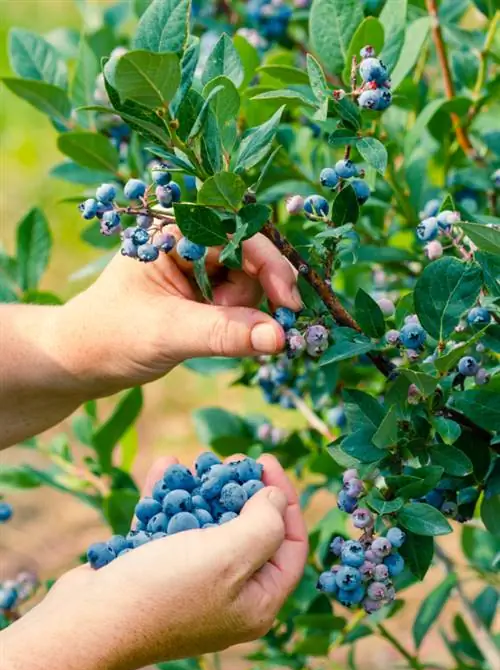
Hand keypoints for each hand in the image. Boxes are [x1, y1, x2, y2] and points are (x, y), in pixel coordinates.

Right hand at [39, 453, 307, 669]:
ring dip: (203, 490)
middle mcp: (228, 596)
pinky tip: (165, 467)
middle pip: (249, 532)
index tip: (265, 461)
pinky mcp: (154, 571)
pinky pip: (170, 527)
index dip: (285, 500)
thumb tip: (274, 500)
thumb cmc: (166, 591)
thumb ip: (264, 525)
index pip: (290, 546)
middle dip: (241, 490)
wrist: (87, 625)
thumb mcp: (230, 555)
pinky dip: (169, 499)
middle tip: (231, 459)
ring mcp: (190, 585)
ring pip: (207, 526)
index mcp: (258, 603)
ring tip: (198, 461)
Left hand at [53, 230, 300, 396]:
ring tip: (205, 335)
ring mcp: (197, 269)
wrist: (82, 361)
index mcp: (174, 230)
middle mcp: (189, 241)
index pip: (239, 236)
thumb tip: (279, 337)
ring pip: (251, 284)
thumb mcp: (167, 333)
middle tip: (246, 332)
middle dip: (252, 298)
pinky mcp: (202, 294)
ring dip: (243, 314)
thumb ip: (223, 334)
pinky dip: (239, 324)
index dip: (271, 267)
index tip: (289, 307)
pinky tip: (215, 337)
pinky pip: (241, 303)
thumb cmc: (110, 337)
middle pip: (252, 259)